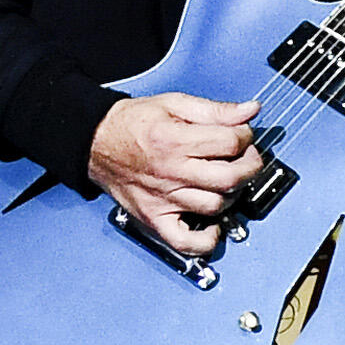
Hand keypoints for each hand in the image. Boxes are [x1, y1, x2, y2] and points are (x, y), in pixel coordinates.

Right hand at [89, 93, 261, 255]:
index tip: (243, 135)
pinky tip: (214, 225)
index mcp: (175, 140)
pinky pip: (184, 241)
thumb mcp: (175, 103)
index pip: (230, 143)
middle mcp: (170, 172)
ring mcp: (162, 199)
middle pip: (229, 178)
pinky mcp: (154, 218)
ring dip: (231, 194)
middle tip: (247, 158)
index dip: (246, 137)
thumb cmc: (133, 123)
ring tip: (226, 181)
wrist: (94, 141)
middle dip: (250, 166)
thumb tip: (250, 111)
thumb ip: (216, 110)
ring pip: (215, 206)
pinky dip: (205, 240)